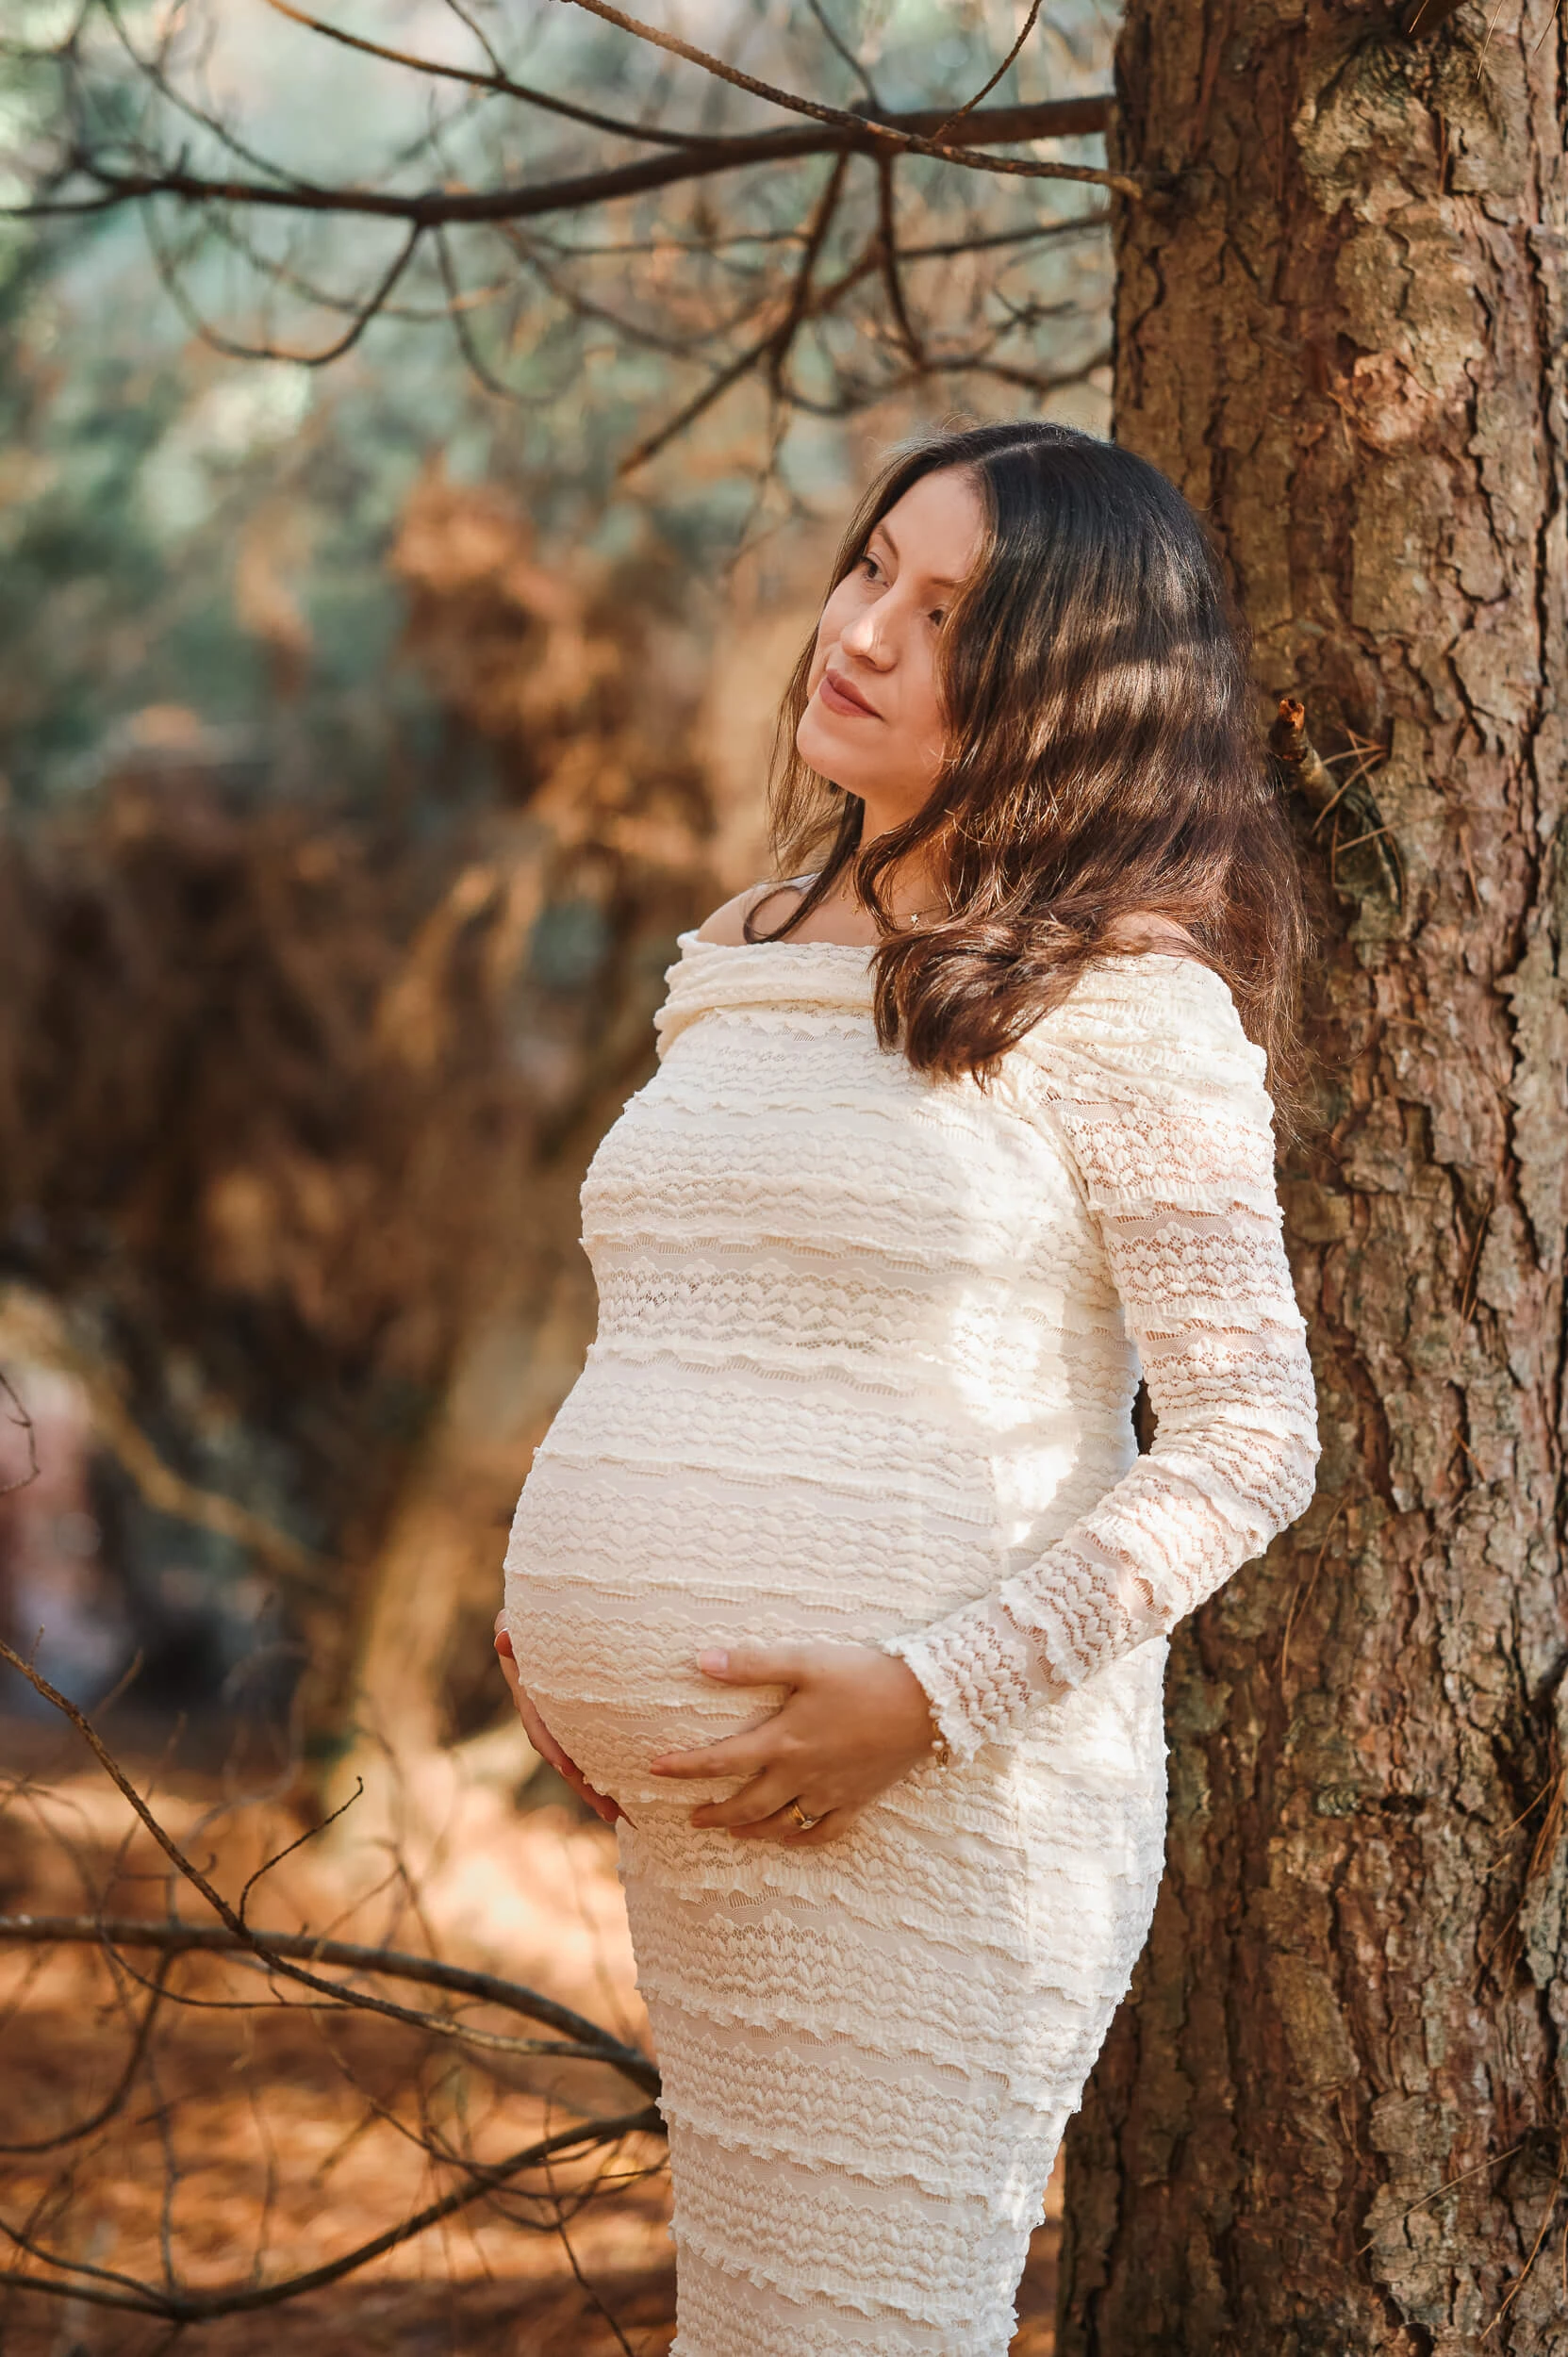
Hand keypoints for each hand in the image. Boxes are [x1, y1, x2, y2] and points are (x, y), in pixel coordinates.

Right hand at [493, 1613, 622, 1824]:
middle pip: (563, 1757)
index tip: (568, 1767)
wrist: (557, 1612)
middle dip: (583, 1786)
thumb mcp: (520, 1617)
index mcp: (529, 1695)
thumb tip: (502, 1639)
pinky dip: (613, 1767)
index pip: (538, 1726)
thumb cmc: (538, 1613)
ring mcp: (567, 1720)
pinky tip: (636, 1789)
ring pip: (581, 1759)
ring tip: (626, 1815)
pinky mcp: (588, 1718)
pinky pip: (598, 1746)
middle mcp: (547, 1714)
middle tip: (610, 1812)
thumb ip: (511, 1627)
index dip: (552, 1747)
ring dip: (599, 1787)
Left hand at [649, 1642, 938, 1844]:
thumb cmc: (865, 1677)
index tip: (655, 1770)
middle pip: (747, 1806)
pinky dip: (802, 1839)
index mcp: (784, 1742)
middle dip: (714, 1814)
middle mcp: (802, 1775)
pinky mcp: (860, 1800)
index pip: (721, 1760)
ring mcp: (832, 1793)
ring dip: (751, 1831)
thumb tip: (702, 1661)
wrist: (927, 1703)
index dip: (685, 1767)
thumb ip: (753, 1664)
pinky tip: (792, 1837)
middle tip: (692, 1818)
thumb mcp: (806, 1661)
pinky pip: (825, 1833)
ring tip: (732, 1831)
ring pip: (782, 1825)